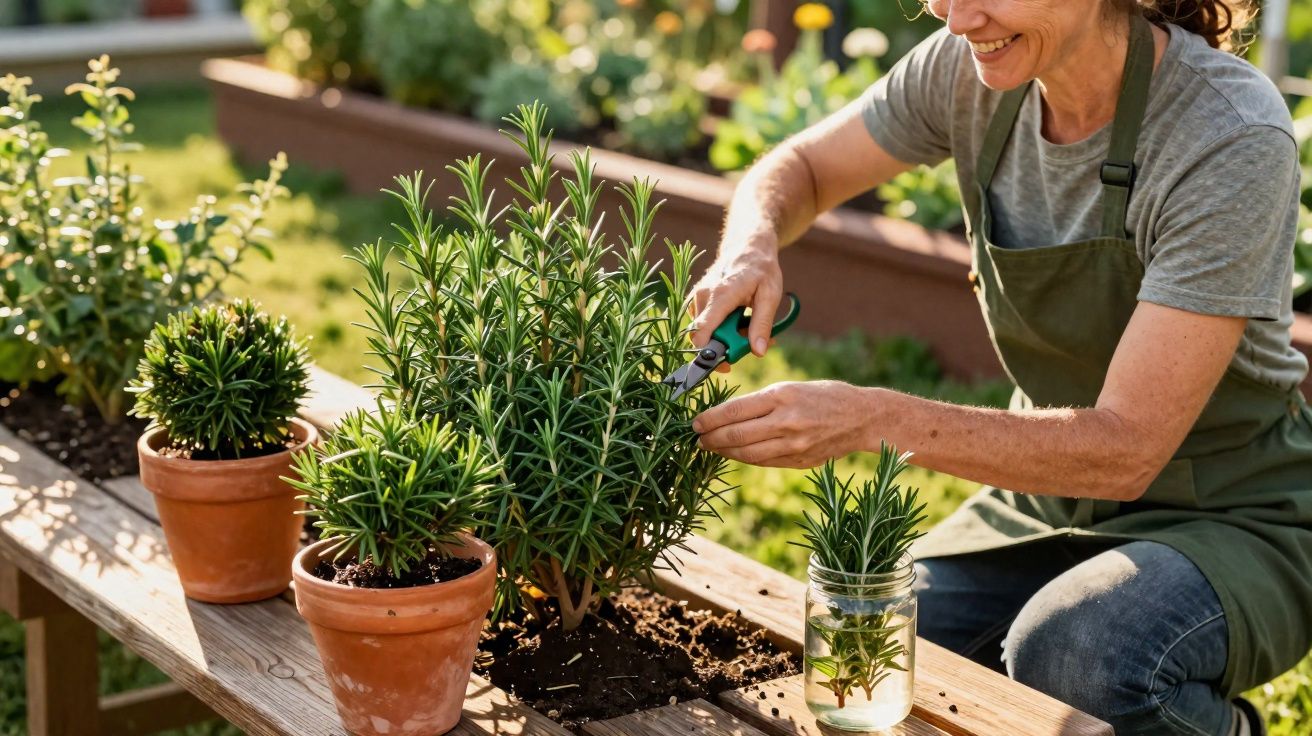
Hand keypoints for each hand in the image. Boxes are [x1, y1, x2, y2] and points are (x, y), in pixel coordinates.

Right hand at [687, 229, 783, 359]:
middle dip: (726, 348)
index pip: (702, 332)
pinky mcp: (696, 301)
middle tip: (752, 346)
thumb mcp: (770, 296)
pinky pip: (704, 325)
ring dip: (725, 338)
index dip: (709, 354)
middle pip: (703, 337)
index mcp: (720, 295)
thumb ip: (762, 324)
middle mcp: (702, 296)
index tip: (726, 364)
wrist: (747, 247)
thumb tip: (758, 352)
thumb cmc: (761, 270)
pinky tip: (737, 321)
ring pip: (704, 333)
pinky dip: (720, 329)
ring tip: (748, 329)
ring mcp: (697, 297)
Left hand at [693, 381, 872, 467]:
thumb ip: (762, 401)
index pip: (735, 410)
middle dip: (711, 438)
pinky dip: (745, 458)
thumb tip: (727, 415)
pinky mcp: (800, 460)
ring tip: (711, 447)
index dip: (710, 419)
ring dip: (724, 452)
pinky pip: (764, 462)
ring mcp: (794, 444)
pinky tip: (735, 454)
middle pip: (737, 435)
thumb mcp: (792, 387)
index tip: (695, 423)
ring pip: (747, 454)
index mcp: (782, 396)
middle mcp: (786, 421)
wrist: (863, 418)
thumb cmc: (824, 396)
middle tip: (697, 438)